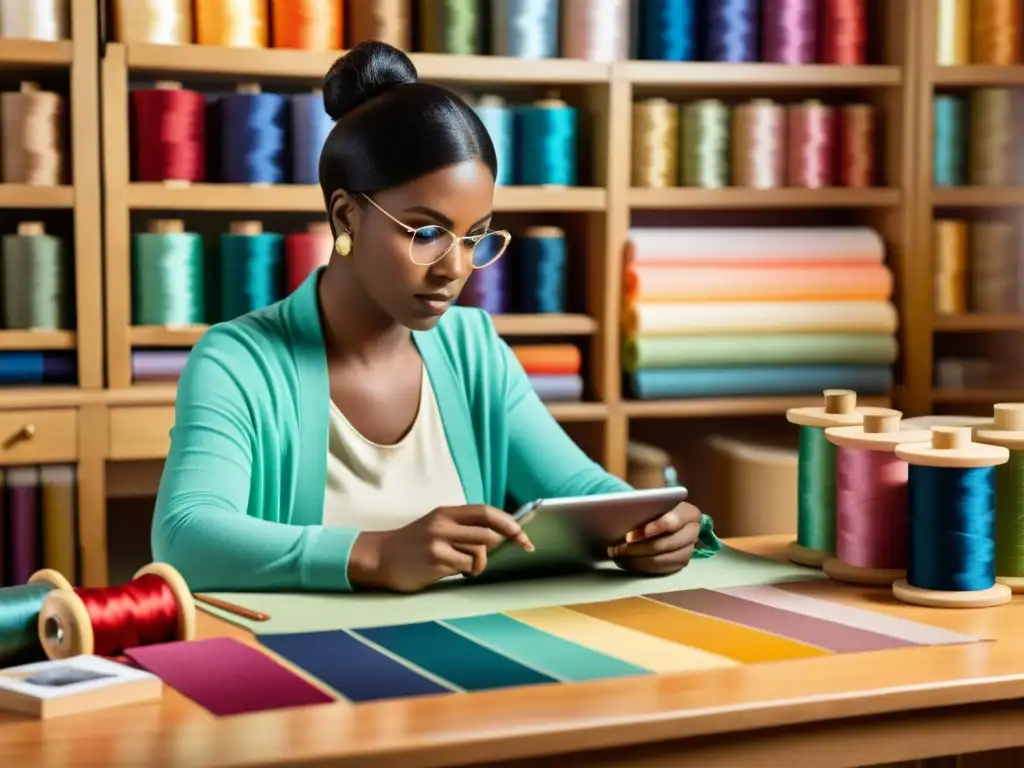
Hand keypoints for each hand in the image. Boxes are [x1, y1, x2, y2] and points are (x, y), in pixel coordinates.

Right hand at [349, 505, 533, 592]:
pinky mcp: (435, 561)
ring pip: (480, 552)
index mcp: (447, 512)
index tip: (524, 538)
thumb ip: (463, 529)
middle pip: (489, 534)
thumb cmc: (412, 545)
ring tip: (463, 568)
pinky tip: (451, 572)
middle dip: (497, 550)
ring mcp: (439, 542)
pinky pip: (465, 567)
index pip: (487, 512)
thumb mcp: (436, 527)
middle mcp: (444, 523)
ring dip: (479, 565)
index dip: (510, 524)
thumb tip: (498, 538)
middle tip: (486, 560)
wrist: (378, 557)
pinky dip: (465, 573)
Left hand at [608, 502, 701, 575]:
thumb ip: (643, 505)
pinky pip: (661, 570)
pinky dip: (642, 567)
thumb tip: (622, 512)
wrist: (661, 516)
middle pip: (665, 545)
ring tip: (618, 556)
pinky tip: (627, 562)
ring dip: (637, 560)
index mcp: (689, 513)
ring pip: (662, 560)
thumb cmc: (654, 506)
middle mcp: (693, 532)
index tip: (630, 536)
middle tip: (616, 549)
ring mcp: (689, 550)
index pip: (672, 522)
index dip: (652, 528)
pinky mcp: (680, 563)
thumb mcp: (651, 500)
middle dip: (638, 548)